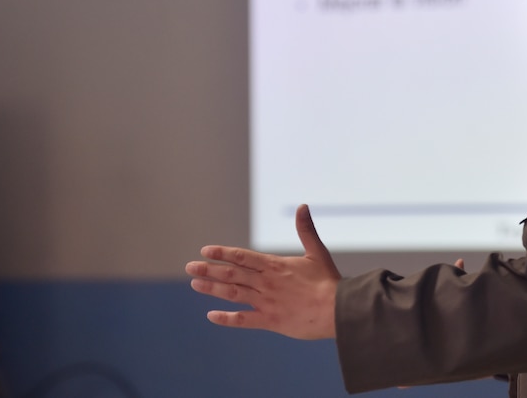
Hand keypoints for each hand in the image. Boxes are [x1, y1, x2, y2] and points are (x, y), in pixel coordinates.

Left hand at [185, 204, 340, 339]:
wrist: (337, 309)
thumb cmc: (328, 281)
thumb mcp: (316, 252)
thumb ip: (306, 230)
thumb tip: (302, 206)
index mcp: (275, 265)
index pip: (242, 256)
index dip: (222, 253)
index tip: (205, 251)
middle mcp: (266, 282)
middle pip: (232, 274)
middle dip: (209, 270)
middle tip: (189, 268)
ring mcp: (266, 302)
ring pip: (232, 293)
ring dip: (212, 289)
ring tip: (195, 285)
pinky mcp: (270, 320)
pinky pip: (243, 319)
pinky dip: (226, 318)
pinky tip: (212, 316)